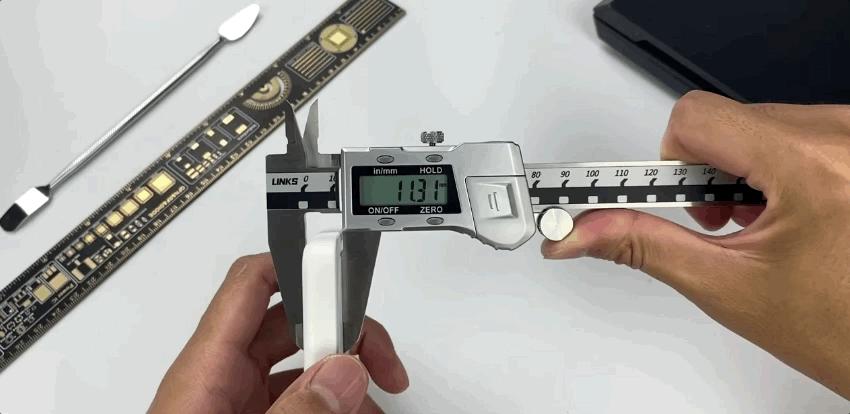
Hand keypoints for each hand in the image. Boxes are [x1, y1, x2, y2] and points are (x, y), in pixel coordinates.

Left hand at [148, 253, 407, 413]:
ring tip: (376, 406)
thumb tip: (343, 372)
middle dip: (343, 335)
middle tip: (381, 362)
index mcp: (206, 368)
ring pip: (304, 366)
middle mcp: (223, 379)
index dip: (300, 266)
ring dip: (347, 378)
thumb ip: (295, 413)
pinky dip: (335, 407)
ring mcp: (239, 405)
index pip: (252, 285)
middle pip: (293, 324)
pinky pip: (303, 401)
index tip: (349, 277)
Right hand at [542, 91, 849, 397]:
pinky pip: (795, 128)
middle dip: (706, 174)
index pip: (695, 118)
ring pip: (758, 122)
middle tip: (723, 224)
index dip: (667, 161)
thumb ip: (642, 246)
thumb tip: (579, 232)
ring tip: (761, 221)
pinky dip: (776, 165)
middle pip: (725, 120)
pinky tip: (788, 208)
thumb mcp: (727, 287)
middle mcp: (842, 137)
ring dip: (742, 170)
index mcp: (810, 167)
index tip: (653, 194)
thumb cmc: (840, 326)